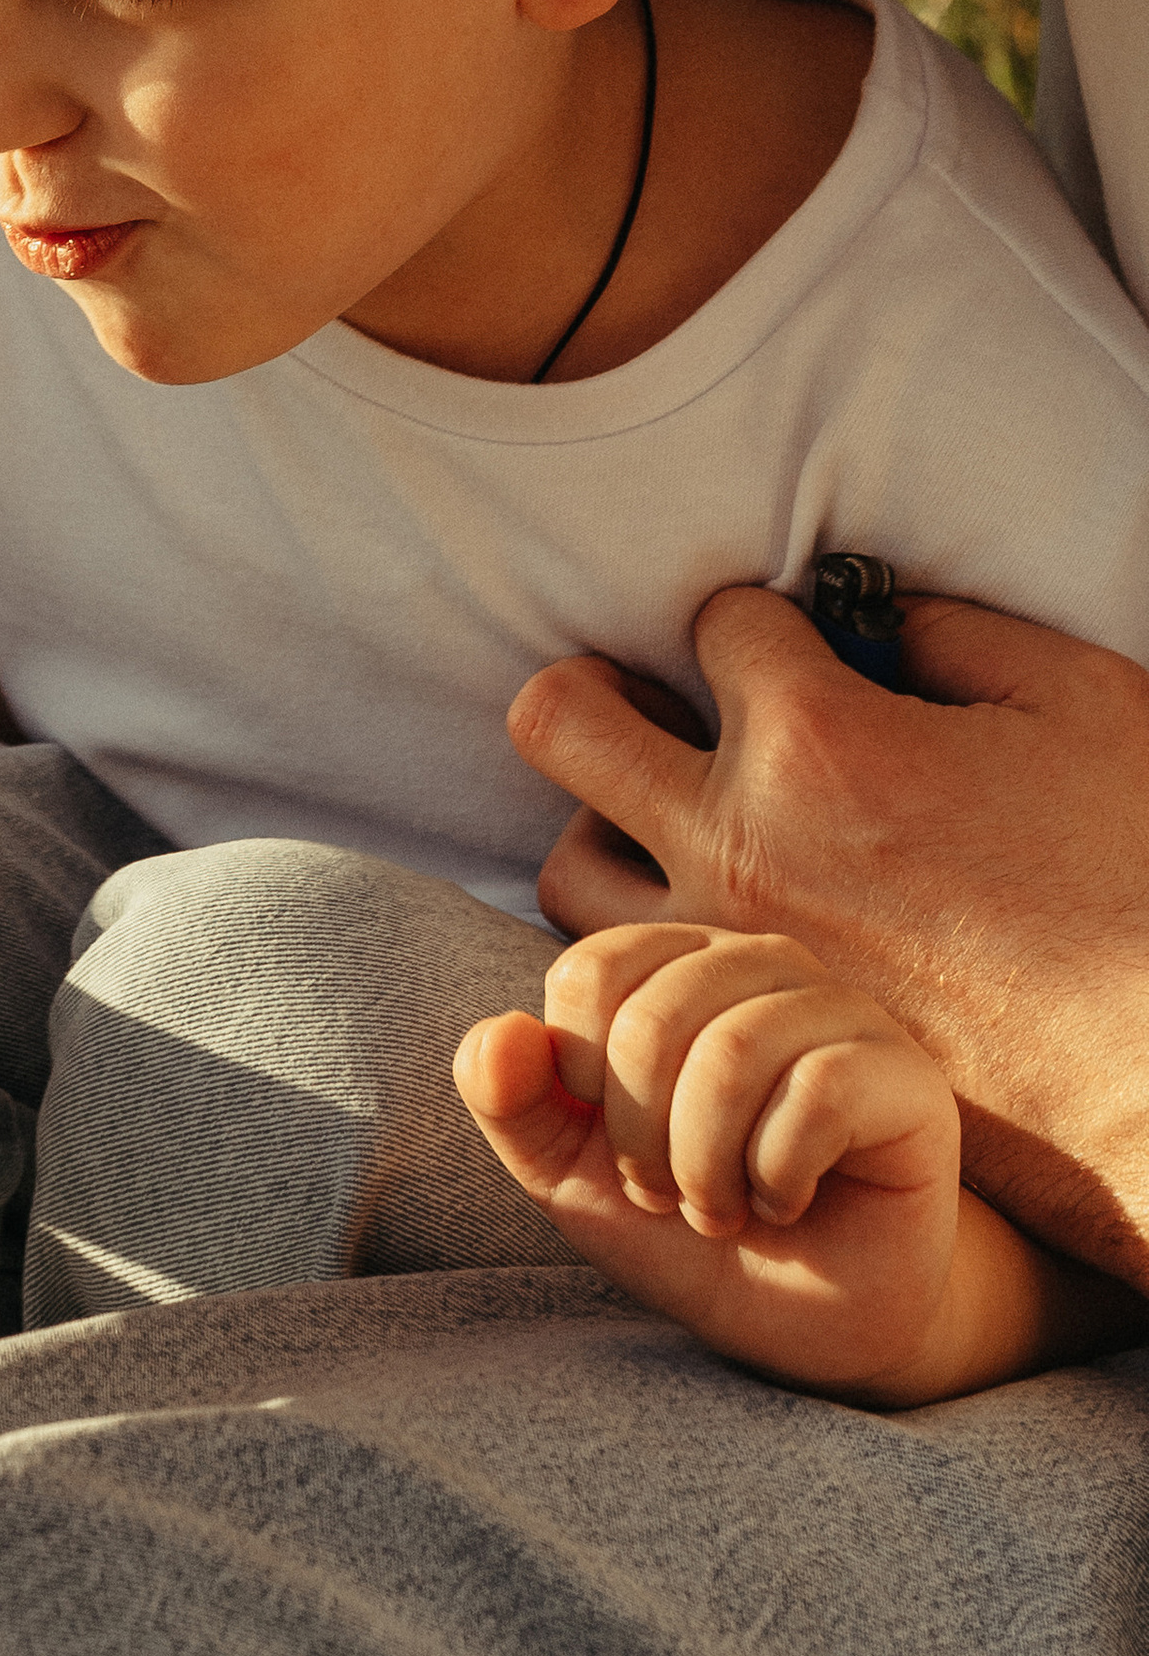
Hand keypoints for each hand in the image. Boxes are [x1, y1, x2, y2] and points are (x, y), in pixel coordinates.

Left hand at [457, 924, 978, 1399]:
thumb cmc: (686, 1227)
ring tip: (724, 1207)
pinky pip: (819, 1093)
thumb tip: (498, 1034)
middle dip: (642, 1139)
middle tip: (673, 1196)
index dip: (584, 1082)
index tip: (620, 1148)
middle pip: (653, 1017)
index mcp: (674, 963)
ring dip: (706, 1166)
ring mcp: (841, 1010)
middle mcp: (759, 963)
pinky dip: (777, 1175)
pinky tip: (788, 1202)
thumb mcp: (568, 1172)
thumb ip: (511, 1100)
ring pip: (732, 1053)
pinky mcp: (906, 1075)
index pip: (589, 971)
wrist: (803, 1322)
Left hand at [512, 588, 1148, 1279]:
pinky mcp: (748, 1040)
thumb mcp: (1077, 704)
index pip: (717, 618)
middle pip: (563, 719)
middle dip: (601, 691)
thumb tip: (880, 615)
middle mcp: (740, 835)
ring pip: (566, 868)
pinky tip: (710, 929)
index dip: (765, 622)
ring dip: (605, 830)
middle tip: (661, 709)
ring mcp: (731, 947)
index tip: (805, 650)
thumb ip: (956, 633)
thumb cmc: (1135, 877)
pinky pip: (638, 981)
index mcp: (817, 736)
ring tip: (670, 828)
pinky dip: (646, 944)